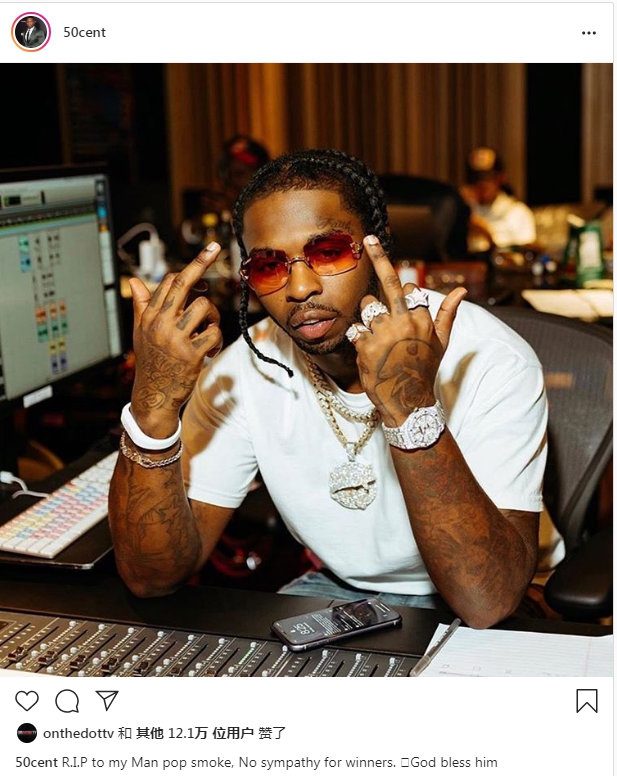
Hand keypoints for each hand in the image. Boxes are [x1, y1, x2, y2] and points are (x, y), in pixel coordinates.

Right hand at [128, 245, 223, 435]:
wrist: (153, 396)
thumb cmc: (151, 361)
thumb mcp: (142, 333)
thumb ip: (142, 306)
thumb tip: (136, 280)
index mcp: (149, 316)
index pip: (170, 282)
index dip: (189, 269)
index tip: (206, 255)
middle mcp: (160, 323)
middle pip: (184, 284)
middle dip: (201, 263)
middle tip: (214, 247)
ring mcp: (175, 338)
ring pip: (204, 308)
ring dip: (212, 317)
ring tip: (206, 331)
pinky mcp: (190, 354)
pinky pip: (213, 333)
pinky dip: (216, 339)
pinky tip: (208, 349)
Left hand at [349, 235, 466, 426]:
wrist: (407, 400)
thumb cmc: (425, 369)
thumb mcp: (441, 343)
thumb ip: (447, 314)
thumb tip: (461, 290)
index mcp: (422, 318)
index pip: (409, 288)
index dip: (404, 292)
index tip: (403, 297)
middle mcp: (404, 321)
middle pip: (388, 283)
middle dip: (378, 258)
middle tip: (369, 240)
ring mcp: (384, 333)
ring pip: (367, 306)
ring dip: (368, 315)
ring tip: (377, 335)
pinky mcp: (366, 345)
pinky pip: (356, 329)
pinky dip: (359, 337)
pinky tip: (368, 351)